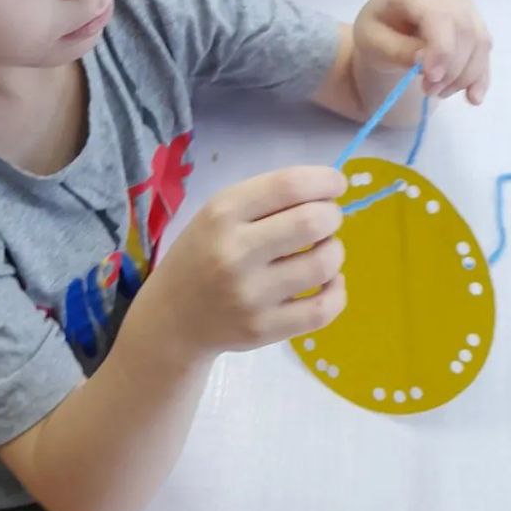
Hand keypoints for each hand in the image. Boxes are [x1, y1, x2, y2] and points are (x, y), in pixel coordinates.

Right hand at [138, 167, 346, 358]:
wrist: (172, 317)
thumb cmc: (204, 252)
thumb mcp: (219, 212)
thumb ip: (268, 197)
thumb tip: (330, 189)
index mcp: (223, 213)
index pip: (289, 185)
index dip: (325, 180)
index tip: (336, 184)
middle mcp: (235, 253)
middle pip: (312, 222)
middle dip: (332, 214)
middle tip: (327, 218)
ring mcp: (250, 296)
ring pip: (323, 264)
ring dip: (335, 250)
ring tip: (322, 249)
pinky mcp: (264, 329)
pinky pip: (323, 309)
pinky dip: (337, 290)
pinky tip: (329, 281)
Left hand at [354, 0, 491, 105]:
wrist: (385, 30)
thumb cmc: (375, 33)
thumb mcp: (373, 44)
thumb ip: (400, 51)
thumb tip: (429, 61)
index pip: (438, 14)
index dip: (442, 48)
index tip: (431, 78)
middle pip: (464, 28)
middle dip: (451, 68)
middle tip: (429, 90)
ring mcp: (462, 3)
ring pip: (479, 40)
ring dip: (464, 75)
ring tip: (438, 92)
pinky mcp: (473, 20)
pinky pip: (484, 49)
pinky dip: (480, 76)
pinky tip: (473, 97)